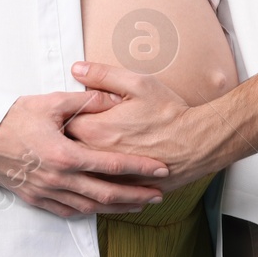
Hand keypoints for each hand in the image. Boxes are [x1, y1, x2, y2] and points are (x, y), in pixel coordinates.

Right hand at [0, 91, 170, 217]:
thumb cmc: (13, 115)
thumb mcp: (52, 102)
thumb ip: (87, 101)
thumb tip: (114, 97)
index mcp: (64, 155)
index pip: (111, 166)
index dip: (140, 169)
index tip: (161, 170)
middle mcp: (57, 179)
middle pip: (105, 194)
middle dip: (136, 195)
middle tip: (159, 194)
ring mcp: (45, 192)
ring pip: (89, 207)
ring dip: (117, 207)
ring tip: (139, 204)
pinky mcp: (34, 199)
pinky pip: (68, 211)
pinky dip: (90, 211)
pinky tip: (104, 209)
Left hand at [65, 61, 221, 191]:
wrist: (196, 143)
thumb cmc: (169, 113)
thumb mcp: (138, 84)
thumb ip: (103, 75)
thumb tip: (77, 69)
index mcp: (95, 129)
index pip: (61, 123)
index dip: (62, 116)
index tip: (65, 113)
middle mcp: (96, 155)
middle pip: (65, 149)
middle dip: (64, 140)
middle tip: (70, 131)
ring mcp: (107, 175)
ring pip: (80, 170)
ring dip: (77, 161)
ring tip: (81, 151)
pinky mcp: (120, 187)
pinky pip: (98, 185)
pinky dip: (94, 178)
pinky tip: (99, 170)